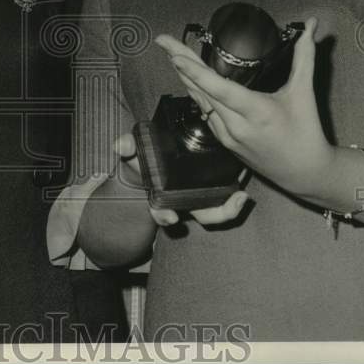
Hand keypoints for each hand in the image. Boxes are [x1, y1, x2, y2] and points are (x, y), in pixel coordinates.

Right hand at [112, 133, 249, 226]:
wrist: (152, 160)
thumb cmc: (143, 159)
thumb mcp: (132, 151)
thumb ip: (127, 146)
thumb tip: (120, 145)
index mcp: (161, 196)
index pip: (161, 212)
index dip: (165, 216)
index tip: (172, 218)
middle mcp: (181, 202)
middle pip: (198, 215)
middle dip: (216, 214)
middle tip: (233, 204)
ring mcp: (197, 198)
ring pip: (214, 212)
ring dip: (229, 210)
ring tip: (241, 198)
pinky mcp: (211, 189)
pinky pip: (223, 200)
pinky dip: (233, 199)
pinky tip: (243, 189)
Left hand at [154, 17, 335, 198]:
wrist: (304, 173)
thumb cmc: (307, 132)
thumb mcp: (304, 92)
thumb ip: (305, 56)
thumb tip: (312, 24)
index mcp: (256, 112)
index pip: (217, 88)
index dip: (194, 71)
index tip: (175, 54)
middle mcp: (235, 125)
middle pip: (201, 89)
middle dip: (180, 63)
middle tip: (163, 41)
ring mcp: (226, 135)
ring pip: (199, 101)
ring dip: (185, 76)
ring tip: (171, 53)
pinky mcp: (224, 141)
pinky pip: (205, 112)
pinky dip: (196, 92)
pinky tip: (187, 77)